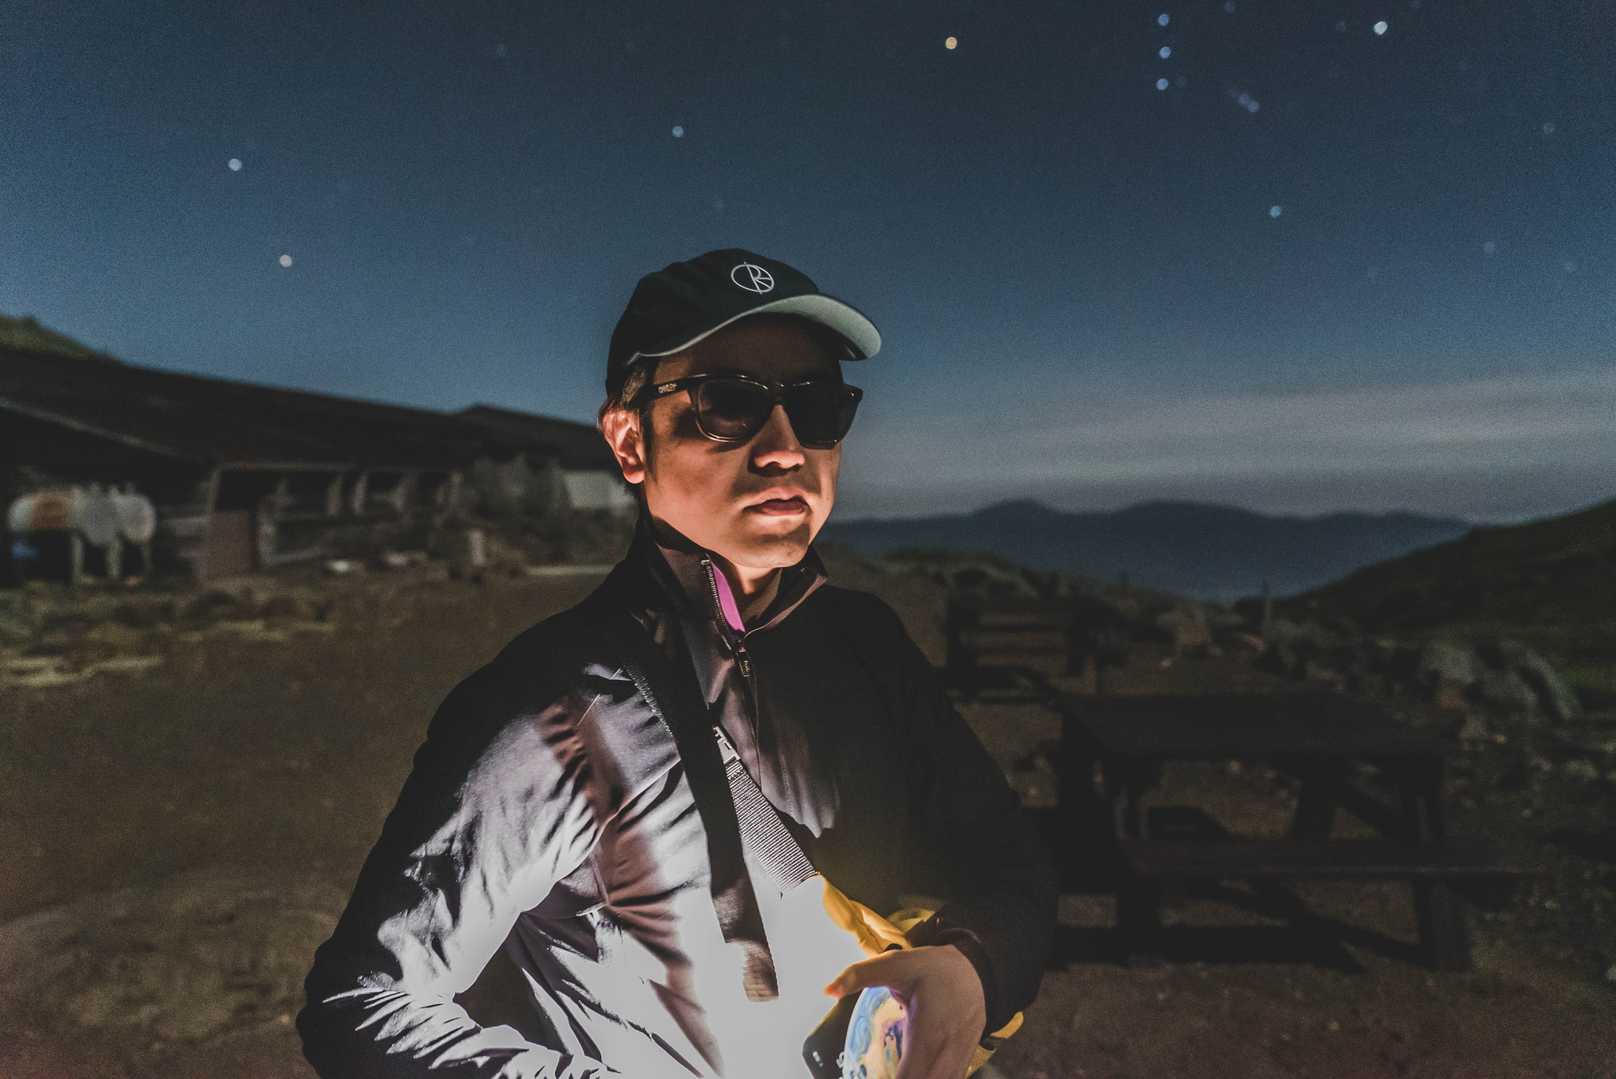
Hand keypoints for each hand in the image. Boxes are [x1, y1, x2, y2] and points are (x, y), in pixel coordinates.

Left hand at [823, 944, 986, 1078]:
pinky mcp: (963, 1063)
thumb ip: (860, 975)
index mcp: (927, 1035)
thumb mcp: (897, 963)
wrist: (977, 972)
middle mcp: (945, 1055)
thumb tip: (828, 990)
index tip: (865, 1076)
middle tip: (875, 1072)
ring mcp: (957, 1062)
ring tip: (891, 1070)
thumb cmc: (935, 969)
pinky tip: (912, 1072)